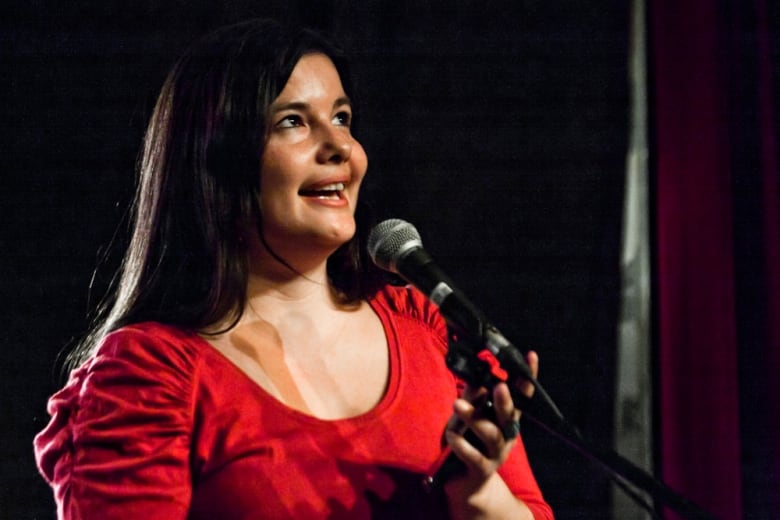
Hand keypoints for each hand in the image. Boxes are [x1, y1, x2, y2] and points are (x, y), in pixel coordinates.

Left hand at [443, 351, 539, 517]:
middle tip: (498, 386)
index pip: (521, 395)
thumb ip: (475, 398)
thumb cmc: (471, 441)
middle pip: (509, 414)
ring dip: (474, 418)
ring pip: (490, 433)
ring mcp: (496, 453)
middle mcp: (507, 434)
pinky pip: (472, 456)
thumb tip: (476, 379)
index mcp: (508, 418)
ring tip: (457, 405)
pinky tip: (451, 436)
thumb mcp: (473, 416)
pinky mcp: (482, 468)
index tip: (531, 355)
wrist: (469, 484)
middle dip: (504, 400)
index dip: (527, 377)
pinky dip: (461, 445)